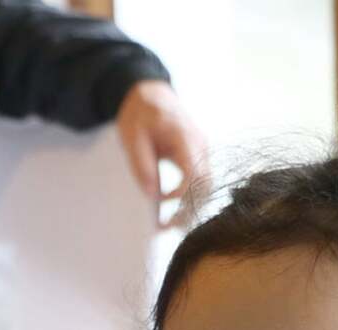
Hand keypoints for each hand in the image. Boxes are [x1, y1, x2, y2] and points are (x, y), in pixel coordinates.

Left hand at [115, 79, 210, 227]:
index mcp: (185, 137)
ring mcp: (201, 151)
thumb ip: (141, 163)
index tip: (164, 207)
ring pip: (205, 185)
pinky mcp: (197, 157)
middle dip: (189, 208)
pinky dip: (187, 197)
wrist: (149, 94)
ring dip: (189, 206)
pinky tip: (170, 209)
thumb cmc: (140, 112)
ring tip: (167, 224)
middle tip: (167, 227)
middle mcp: (200, 145)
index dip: (183, 195)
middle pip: (205, 184)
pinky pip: (198, 181)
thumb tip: (151, 193)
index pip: (195, 173)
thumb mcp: (132, 135)